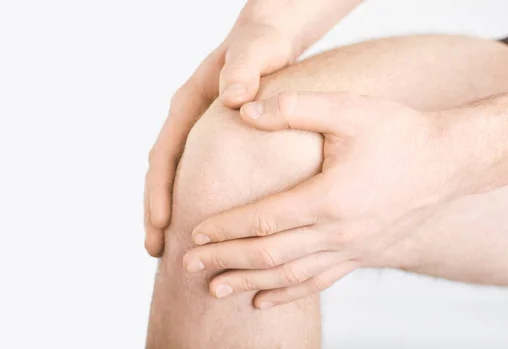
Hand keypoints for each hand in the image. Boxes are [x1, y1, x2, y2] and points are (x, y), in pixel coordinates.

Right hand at [144, 0, 363, 255]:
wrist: (267, 39)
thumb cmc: (260, 45)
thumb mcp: (255, 52)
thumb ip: (244, 70)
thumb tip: (235, 99)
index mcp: (187, 105)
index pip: (165, 154)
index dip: (160, 190)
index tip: (160, 223)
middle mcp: (186, 122)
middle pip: (162, 172)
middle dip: (156, 211)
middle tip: (155, 249)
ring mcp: (196, 133)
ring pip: (174, 177)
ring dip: (169, 211)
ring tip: (166, 248)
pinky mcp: (213, 143)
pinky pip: (195, 175)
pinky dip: (191, 200)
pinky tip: (202, 224)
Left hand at [183, 91, 461, 307]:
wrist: (447, 162)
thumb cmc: (398, 132)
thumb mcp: (348, 109)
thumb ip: (294, 109)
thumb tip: (244, 110)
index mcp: (331, 197)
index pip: (265, 219)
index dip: (226, 226)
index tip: (194, 231)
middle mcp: (339, 232)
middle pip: (270, 254)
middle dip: (226, 260)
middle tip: (188, 266)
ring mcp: (351, 249)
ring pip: (290, 276)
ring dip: (249, 284)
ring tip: (215, 289)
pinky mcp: (361, 255)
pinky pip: (318, 282)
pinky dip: (287, 294)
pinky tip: (262, 301)